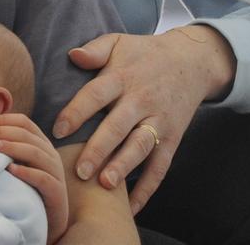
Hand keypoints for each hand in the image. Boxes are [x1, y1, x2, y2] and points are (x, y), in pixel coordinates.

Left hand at [0, 114, 67, 243]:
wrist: (44, 221)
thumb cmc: (25, 190)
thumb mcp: (16, 165)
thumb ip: (5, 150)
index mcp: (41, 144)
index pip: (24, 123)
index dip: (4, 119)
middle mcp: (50, 154)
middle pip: (27, 135)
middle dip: (2, 131)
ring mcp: (56, 172)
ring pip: (35, 153)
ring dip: (12, 147)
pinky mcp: (57, 191)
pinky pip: (43, 178)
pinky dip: (26, 172)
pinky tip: (10, 170)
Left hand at [54, 26, 235, 214]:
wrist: (191, 61)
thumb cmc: (144, 53)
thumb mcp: (118, 42)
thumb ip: (95, 49)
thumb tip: (72, 55)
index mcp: (122, 77)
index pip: (96, 95)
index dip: (77, 112)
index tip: (58, 129)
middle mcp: (141, 100)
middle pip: (118, 126)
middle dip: (99, 149)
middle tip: (79, 170)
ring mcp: (159, 121)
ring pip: (141, 147)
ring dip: (123, 167)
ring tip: (106, 185)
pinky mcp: (172, 138)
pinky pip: (161, 166)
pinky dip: (148, 188)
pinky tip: (133, 206)